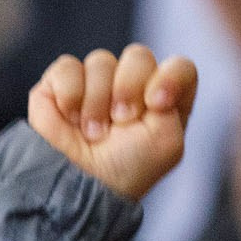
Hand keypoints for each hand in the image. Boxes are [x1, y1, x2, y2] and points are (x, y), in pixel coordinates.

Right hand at [28, 45, 198, 202]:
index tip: (157, 104)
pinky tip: (71, 120)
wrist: (80, 184)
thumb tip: (152, 75)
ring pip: (101, 61)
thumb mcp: (167, 142)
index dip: (171, 77)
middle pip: (138, 55)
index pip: (180, 67)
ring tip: (93, 132)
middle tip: (120, 121)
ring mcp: (96, 82)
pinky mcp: (61, 83)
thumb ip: (174, 98)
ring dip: (97, 101)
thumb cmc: (126, 168)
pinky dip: (70, 96)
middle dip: (129, 89)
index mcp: (163, 100)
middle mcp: (130, 86)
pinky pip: (68, 66)